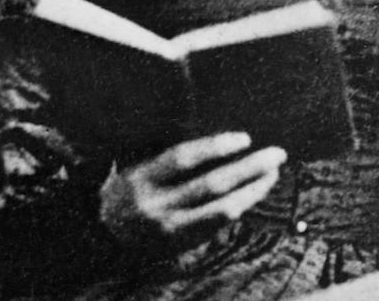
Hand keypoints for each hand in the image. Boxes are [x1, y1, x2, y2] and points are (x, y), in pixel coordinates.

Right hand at [98, 132, 285, 249]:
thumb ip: (166, 155)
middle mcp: (156, 205)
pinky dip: (240, 207)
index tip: (245, 138)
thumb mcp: (135, 166)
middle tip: (277, 153)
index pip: (183, 158)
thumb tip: (212, 133)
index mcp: (142, 177)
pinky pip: (219, 226)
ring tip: (273, 173)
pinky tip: (255, 193)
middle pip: (211, 185)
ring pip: (222, 210)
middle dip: (249, 168)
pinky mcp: (181, 245)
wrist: (101, 235)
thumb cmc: (126, 189)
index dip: (216, 146)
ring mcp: (170, 229)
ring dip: (253, 191)